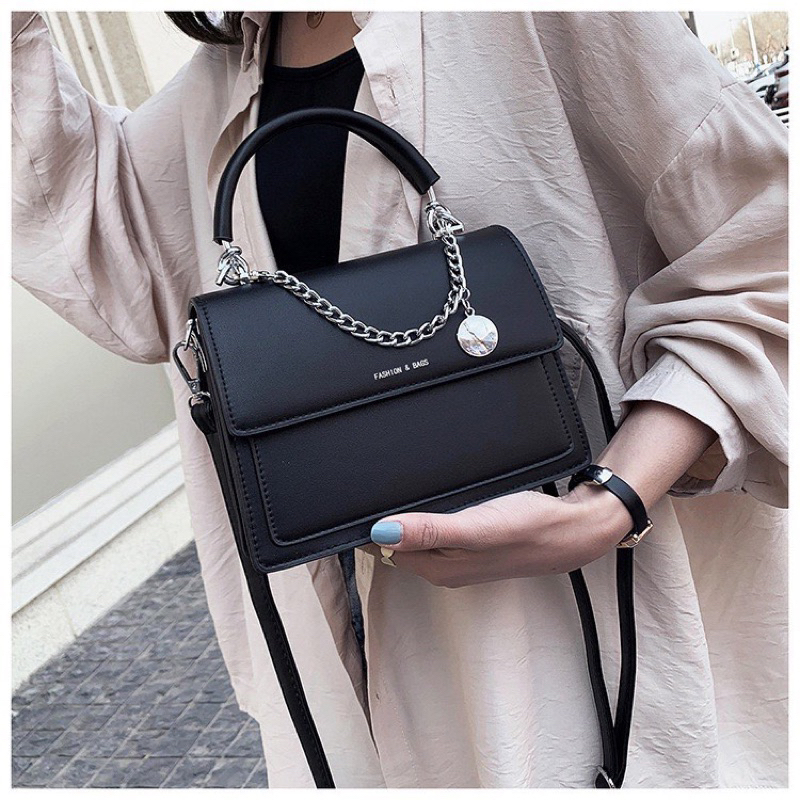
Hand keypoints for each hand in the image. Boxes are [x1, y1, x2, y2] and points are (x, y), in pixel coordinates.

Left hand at [362, 482, 632, 588]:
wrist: (574, 529)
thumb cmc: (528, 529)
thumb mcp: (476, 529)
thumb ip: (430, 532)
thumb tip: (381, 532)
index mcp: (438, 568)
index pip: (383, 549)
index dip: (364, 528)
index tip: (348, 504)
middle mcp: (444, 566)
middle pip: (394, 544)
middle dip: (376, 522)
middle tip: (359, 489)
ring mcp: (458, 554)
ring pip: (414, 536)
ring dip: (399, 518)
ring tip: (382, 490)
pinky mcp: (473, 541)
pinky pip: (435, 529)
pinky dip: (423, 516)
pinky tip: (424, 498)